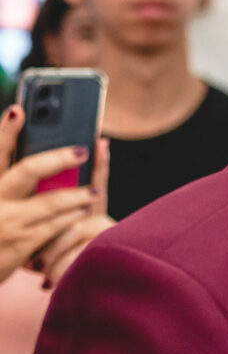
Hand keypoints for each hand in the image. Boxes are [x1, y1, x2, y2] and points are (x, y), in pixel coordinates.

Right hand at [0, 107, 103, 282]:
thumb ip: (7, 183)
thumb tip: (34, 159)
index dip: (4, 131)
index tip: (18, 110)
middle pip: (27, 171)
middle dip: (57, 158)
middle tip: (82, 150)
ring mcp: (7, 222)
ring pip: (49, 201)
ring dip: (76, 194)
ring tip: (93, 190)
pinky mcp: (20, 243)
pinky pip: (54, 226)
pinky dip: (71, 217)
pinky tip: (83, 212)